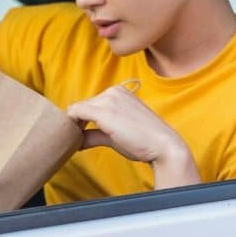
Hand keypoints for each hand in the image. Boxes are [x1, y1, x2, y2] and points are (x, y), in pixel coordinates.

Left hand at [67, 85, 200, 188]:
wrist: (163, 146)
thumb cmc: (144, 141)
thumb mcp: (116, 134)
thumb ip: (95, 134)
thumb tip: (77, 141)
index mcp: (119, 92)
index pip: (90, 103)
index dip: (82, 120)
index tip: (81, 135)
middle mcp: (113, 91)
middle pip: (82, 106)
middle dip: (78, 123)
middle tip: (78, 141)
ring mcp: (108, 99)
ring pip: (77, 109)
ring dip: (74, 125)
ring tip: (77, 142)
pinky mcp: (104, 111)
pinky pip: (75, 114)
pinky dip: (72, 126)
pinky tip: (76, 140)